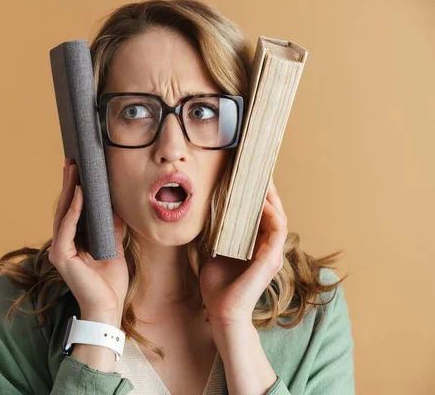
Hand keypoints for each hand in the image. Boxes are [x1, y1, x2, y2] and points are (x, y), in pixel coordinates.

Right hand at [48, 158, 128, 323]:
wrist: (108, 307)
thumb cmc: (110, 282)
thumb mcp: (114, 246)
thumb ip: (111, 227)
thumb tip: (115, 206)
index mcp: (73, 242)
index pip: (72, 210)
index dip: (74, 189)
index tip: (78, 169)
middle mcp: (62, 244)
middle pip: (65, 208)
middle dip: (69, 183)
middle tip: (72, 161)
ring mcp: (59, 250)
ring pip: (63, 214)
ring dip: (69, 190)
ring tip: (74, 170)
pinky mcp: (61, 257)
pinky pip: (67, 228)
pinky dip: (74, 210)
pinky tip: (80, 194)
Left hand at [199, 176, 287, 327]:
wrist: (221, 312)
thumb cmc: (217, 286)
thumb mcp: (212, 251)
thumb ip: (214, 234)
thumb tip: (203, 212)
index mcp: (256, 245)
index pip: (261, 214)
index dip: (257, 194)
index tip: (248, 175)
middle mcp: (268, 248)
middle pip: (272, 211)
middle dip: (266, 189)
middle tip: (258, 168)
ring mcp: (272, 253)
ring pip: (278, 216)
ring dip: (271, 196)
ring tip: (262, 178)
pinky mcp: (271, 259)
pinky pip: (277, 230)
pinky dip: (271, 213)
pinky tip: (261, 201)